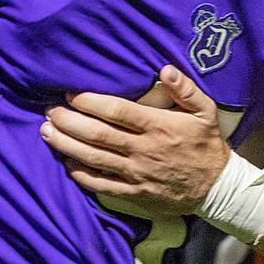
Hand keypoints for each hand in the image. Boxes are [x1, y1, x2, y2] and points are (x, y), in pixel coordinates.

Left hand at [40, 65, 229, 215]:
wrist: (217, 188)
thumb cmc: (207, 144)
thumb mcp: (206, 111)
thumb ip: (186, 89)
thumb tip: (165, 69)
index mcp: (158, 127)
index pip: (117, 111)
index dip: (90, 102)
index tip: (71, 94)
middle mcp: (143, 150)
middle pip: (98, 134)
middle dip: (69, 122)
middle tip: (49, 111)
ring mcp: (137, 174)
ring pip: (94, 159)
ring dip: (67, 145)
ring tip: (47, 132)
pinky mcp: (135, 193)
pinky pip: (102, 185)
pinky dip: (81, 175)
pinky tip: (66, 163)